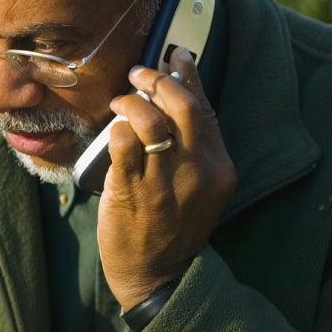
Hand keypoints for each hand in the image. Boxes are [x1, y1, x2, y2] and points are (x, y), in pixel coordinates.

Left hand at [98, 46, 235, 308]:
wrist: (159, 276)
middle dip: (159, 79)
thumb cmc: (173, 226)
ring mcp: (165, 181)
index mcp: (219, 166)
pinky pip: (123, 144)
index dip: (189, 75)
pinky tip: (112, 128)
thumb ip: (193, 149)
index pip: (206, 108)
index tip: (176, 55)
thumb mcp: (198, 186)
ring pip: (151, 121)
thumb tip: (174, 101)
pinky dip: (116, 128)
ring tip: (120, 101)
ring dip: (132, 101)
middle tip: (139, 73)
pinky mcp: (133, 192)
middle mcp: (198, 170)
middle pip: (184, 106)